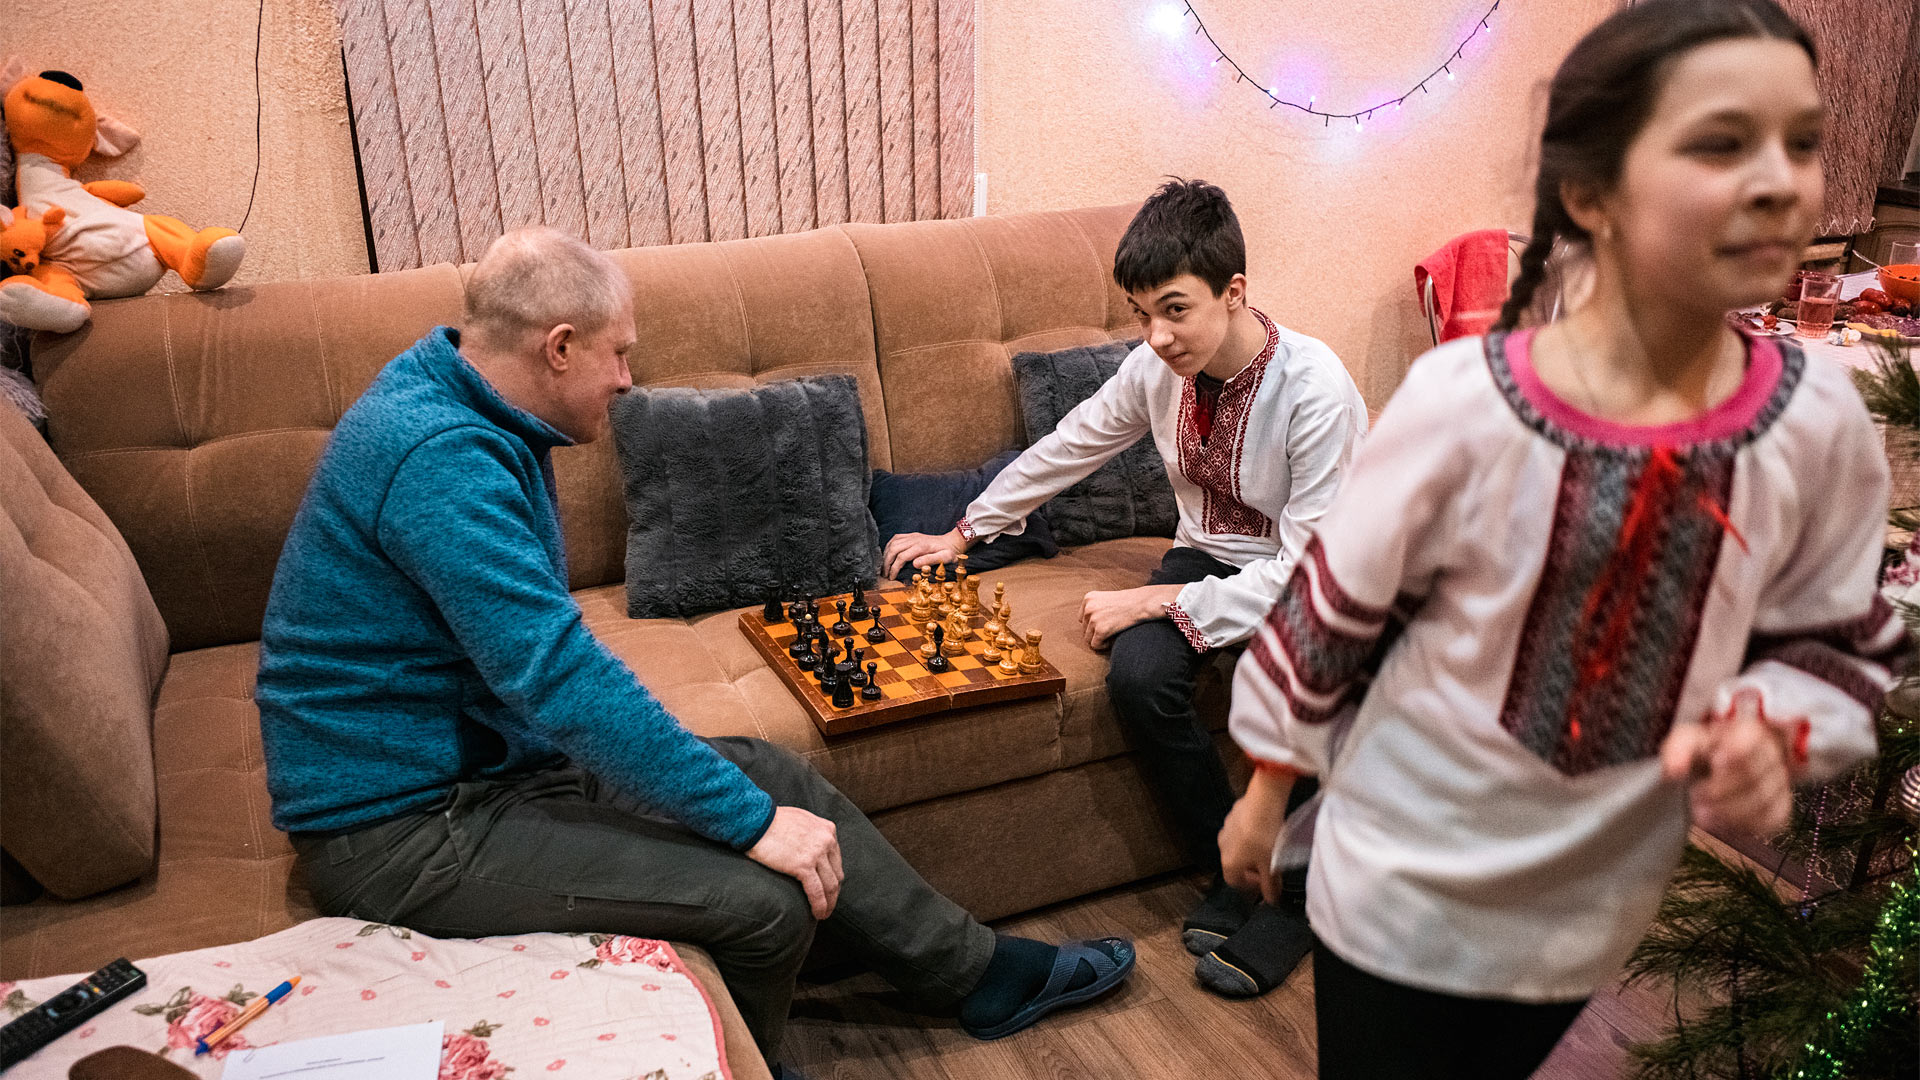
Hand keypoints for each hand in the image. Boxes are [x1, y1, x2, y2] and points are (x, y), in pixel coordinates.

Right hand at [745, 807, 843, 918]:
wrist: (755, 820)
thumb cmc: (771, 820)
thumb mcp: (801, 819)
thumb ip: (811, 832)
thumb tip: (810, 846)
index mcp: (827, 829)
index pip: (836, 860)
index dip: (833, 877)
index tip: (828, 888)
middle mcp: (827, 840)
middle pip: (836, 874)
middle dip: (833, 893)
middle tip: (828, 905)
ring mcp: (817, 853)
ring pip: (830, 885)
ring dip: (829, 903)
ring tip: (824, 914)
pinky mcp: (804, 866)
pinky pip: (817, 892)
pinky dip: (820, 906)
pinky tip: (818, 914)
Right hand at [882, 528, 967, 579]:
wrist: (953, 542)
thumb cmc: (950, 553)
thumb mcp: (945, 558)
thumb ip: (930, 560)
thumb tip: (915, 564)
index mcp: (922, 546)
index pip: (902, 557)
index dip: (894, 568)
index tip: (891, 578)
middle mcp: (915, 539)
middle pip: (894, 549)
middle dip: (887, 563)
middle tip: (884, 574)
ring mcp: (912, 536)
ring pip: (893, 543)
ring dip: (886, 555)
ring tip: (884, 567)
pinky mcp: (912, 535)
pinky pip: (896, 538)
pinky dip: (889, 546)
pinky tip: (888, 554)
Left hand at [1080, 585, 1182, 649]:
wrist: (1143, 603)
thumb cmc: (1129, 602)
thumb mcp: (1107, 599)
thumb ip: (1096, 609)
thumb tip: (1087, 627)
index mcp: (1089, 598)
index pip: (1082, 619)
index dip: (1094, 624)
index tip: (1106, 624)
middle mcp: (1088, 607)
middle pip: (1084, 629)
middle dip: (1096, 633)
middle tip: (1112, 629)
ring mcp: (1093, 619)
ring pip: (1088, 639)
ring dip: (1100, 639)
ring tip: (1114, 633)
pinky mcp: (1100, 630)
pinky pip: (1095, 645)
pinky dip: (1104, 645)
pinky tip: (1114, 638)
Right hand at [1218, 768, 1293, 903]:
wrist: (1264, 802)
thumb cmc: (1266, 836)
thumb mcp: (1271, 865)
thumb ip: (1270, 886)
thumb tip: (1271, 901)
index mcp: (1229, 863)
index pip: (1234, 882)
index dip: (1250, 886)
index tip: (1264, 882)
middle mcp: (1222, 846)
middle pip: (1235, 864)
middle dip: (1251, 868)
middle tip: (1268, 866)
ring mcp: (1226, 829)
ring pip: (1237, 846)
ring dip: (1250, 850)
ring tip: (1268, 846)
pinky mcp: (1232, 814)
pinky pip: (1240, 830)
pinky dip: (1249, 834)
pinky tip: (1264, 830)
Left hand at [1659, 689, 1793, 837]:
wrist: (1717, 772)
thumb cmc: (1703, 753)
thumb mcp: (1687, 742)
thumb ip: (1678, 750)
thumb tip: (1673, 771)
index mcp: (1748, 732)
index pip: (1752, 739)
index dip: (1736, 751)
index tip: (1715, 762)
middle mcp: (1770, 755)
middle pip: (1754, 774)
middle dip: (1721, 789)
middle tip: (1696, 796)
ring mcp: (1779, 783)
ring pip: (1762, 801)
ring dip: (1728, 811)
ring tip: (1701, 814)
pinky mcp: (1780, 809)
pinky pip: (1769, 822)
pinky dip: (1742, 826)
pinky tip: (1720, 824)